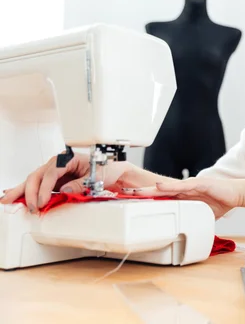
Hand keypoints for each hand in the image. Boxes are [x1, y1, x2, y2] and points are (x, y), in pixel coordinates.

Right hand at [0, 152, 132, 212]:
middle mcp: (58, 163)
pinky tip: (13, 196)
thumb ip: (80, 184)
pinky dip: (25, 191)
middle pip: (37, 175)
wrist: (112, 171)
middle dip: (31, 192)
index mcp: (68, 159)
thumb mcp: (96, 177)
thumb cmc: (105, 170)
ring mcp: (54, 171)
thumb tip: (64, 190)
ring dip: (20, 191)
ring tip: (7, 199)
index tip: (43, 201)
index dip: (45, 189)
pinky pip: (37, 185)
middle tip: (33, 208)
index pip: (51, 173)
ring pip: (33, 180)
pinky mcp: (53, 180)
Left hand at [130, 177, 244, 218]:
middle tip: (126, 194)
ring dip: (151, 189)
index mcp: (184, 195)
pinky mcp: (199, 184)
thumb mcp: (202, 214)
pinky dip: (169, 186)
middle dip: (143, 192)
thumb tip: (186, 230)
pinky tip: (158, 186)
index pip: (163, 196)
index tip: (133, 201)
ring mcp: (191, 185)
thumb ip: (192, 218)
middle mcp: (185, 188)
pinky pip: (181, 186)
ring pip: (166, 187)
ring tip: (136, 191)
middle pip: (159, 190)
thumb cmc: (223, 201)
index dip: (148, 198)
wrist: (238, 194)